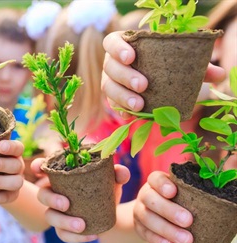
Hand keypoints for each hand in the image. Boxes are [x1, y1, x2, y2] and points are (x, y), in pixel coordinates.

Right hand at [33, 158, 129, 242]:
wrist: (112, 214)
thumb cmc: (106, 189)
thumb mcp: (113, 180)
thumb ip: (118, 173)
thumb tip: (121, 172)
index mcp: (62, 176)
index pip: (44, 168)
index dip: (38, 166)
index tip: (38, 167)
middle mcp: (55, 193)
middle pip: (42, 194)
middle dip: (51, 199)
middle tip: (66, 204)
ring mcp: (57, 212)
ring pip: (50, 216)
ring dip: (63, 221)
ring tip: (81, 225)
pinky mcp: (63, 229)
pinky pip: (63, 235)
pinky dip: (76, 237)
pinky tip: (91, 236)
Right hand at [101, 31, 225, 118]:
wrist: (158, 81)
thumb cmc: (165, 64)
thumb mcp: (179, 61)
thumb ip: (196, 65)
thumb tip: (217, 74)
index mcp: (124, 46)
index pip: (112, 43)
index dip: (118, 49)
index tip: (131, 56)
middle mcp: (112, 63)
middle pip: (110, 67)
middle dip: (126, 76)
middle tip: (144, 85)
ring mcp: (110, 81)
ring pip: (108, 88)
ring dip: (122, 97)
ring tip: (139, 106)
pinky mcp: (113, 99)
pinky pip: (113, 105)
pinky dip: (121, 110)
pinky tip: (130, 116)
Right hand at [133, 171, 193, 242]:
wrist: (154, 215)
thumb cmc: (175, 201)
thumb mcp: (180, 192)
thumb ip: (188, 192)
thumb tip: (210, 200)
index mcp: (155, 183)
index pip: (155, 178)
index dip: (162, 185)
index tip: (173, 192)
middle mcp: (145, 194)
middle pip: (150, 199)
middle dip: (169, 210)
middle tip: (188, 221)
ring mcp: (139, 211)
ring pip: (147, 218)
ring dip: (167, 230)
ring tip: (186, 239)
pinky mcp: (138, 227)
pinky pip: (145, 233)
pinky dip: (158, 240)